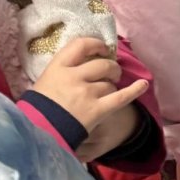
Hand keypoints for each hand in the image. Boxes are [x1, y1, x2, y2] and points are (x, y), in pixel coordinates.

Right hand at [33, 38, 149, 152]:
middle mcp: (74, 77)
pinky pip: (121, 97)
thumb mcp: (43, 83)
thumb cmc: (36, 110)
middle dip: (110, 68)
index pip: (81, 45)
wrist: (36, 135)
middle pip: (102, 64)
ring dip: (112, 85)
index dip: (96, 44)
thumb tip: (80, 65)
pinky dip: (135, 90)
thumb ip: (61, 72)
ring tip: (109, 90)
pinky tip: (143, 84)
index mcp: (58, 67)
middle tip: (110, 74)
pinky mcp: (97, 110)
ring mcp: (87, 93)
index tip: (103, 49)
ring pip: (110, 83)